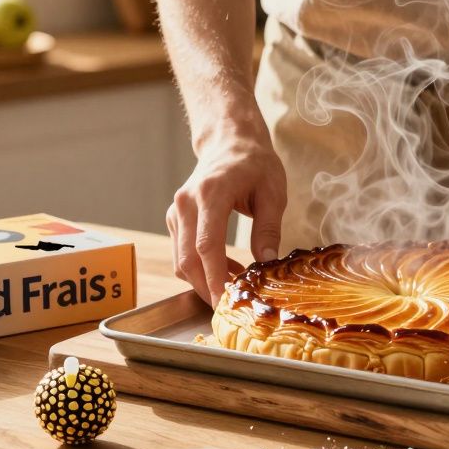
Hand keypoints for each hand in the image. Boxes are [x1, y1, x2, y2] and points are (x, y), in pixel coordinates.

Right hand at [166, 129, 286, 305]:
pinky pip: (183, 252)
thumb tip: (267, 264)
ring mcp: (176, 212)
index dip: (214, 278)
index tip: (225, 301)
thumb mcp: (273, 193)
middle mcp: (186, 203)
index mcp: (210, 194)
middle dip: (207, 288)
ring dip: (205, 280)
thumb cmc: (254, 164)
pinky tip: (227, 269)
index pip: (206, 246)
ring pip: (181, 260)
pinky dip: (201, 268)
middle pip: (188, 259)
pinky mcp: (175, 219)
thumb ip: (268, 229)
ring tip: (237, 284)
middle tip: (231, 307)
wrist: (229, 141)